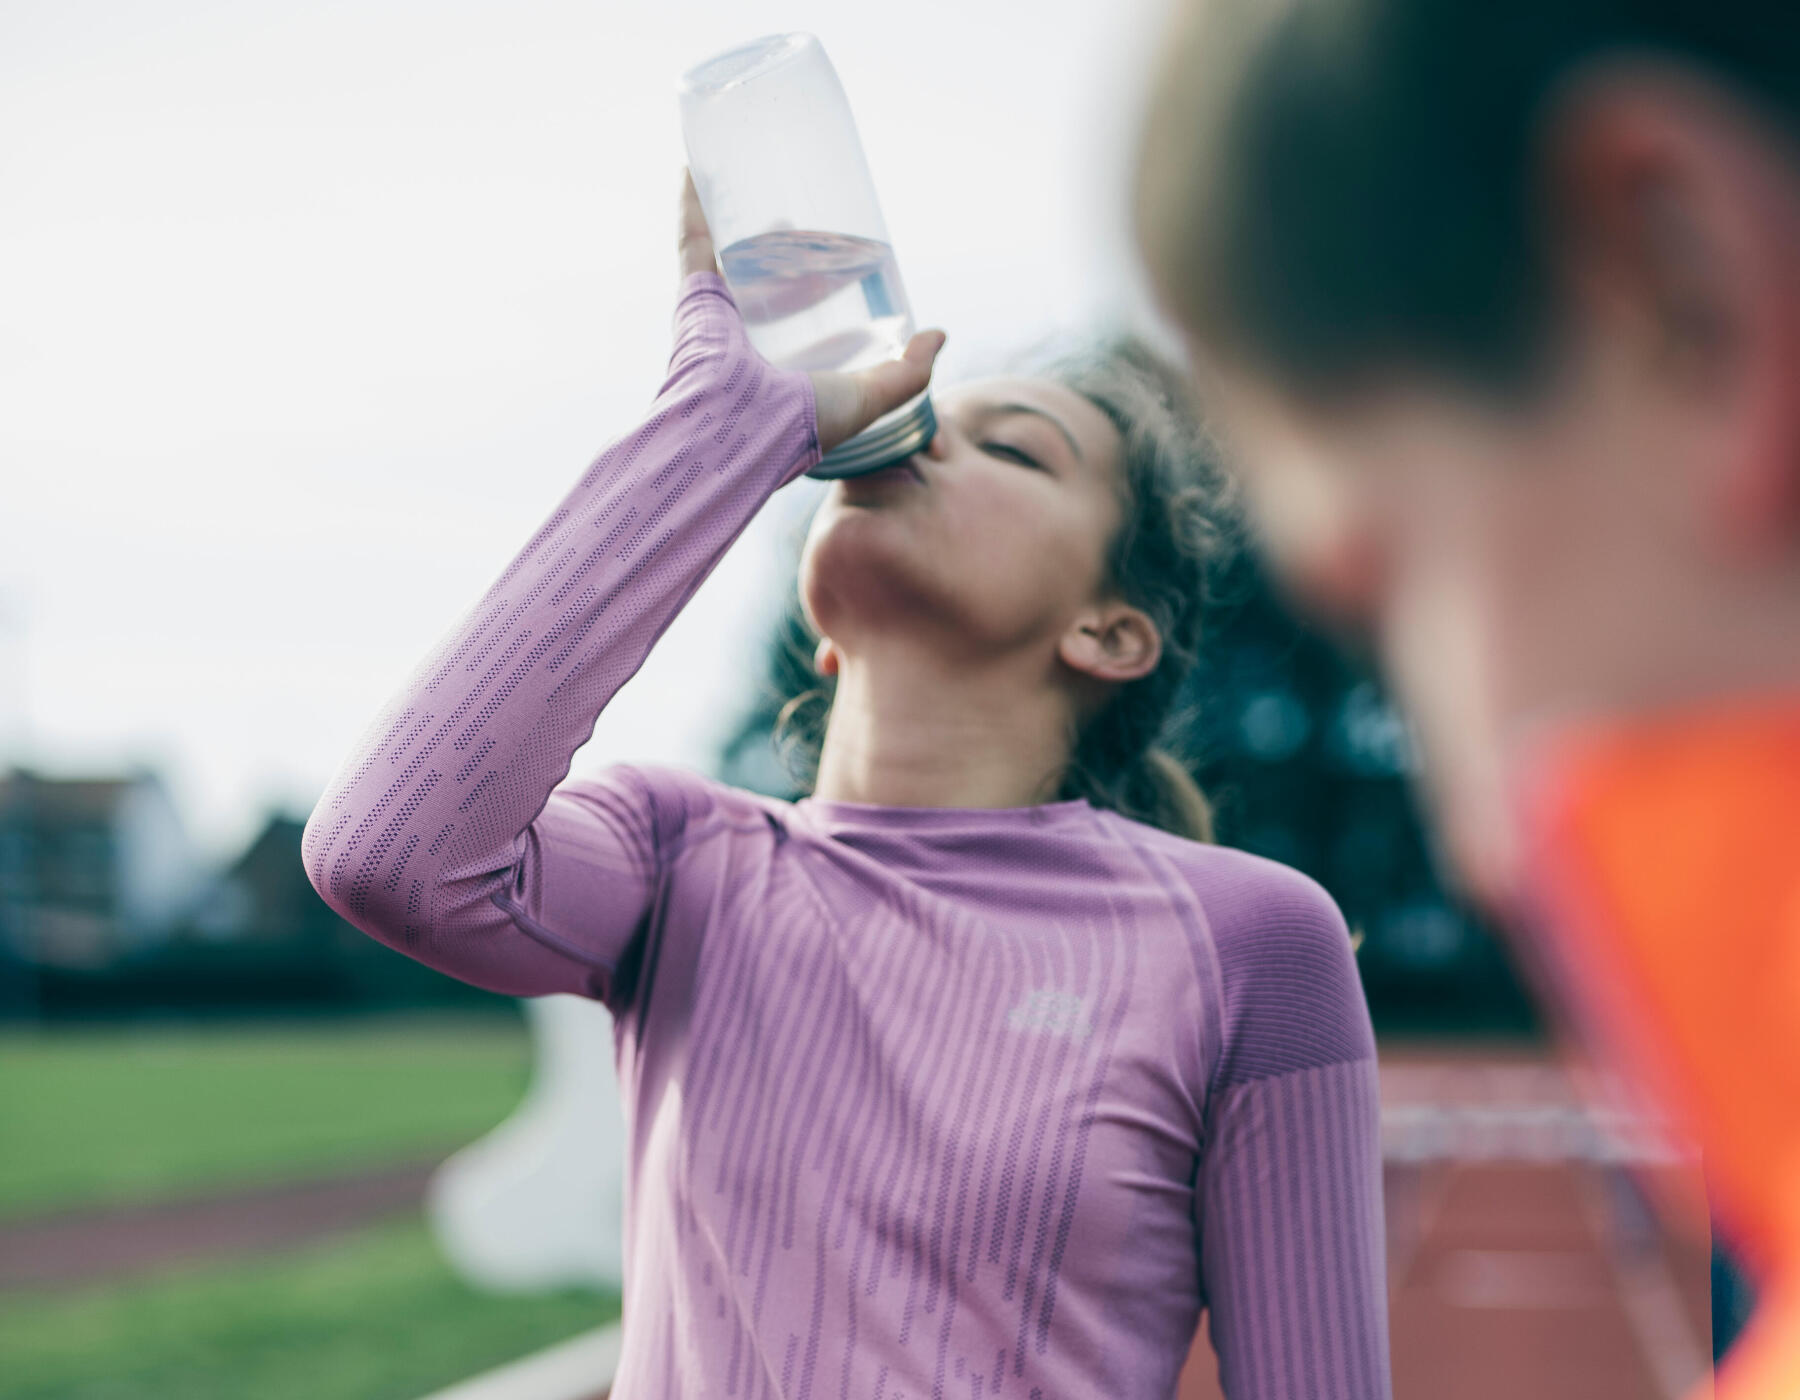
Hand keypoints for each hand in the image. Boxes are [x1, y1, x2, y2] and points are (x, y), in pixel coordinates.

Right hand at [678, 168, 946, 454]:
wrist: (742, 430)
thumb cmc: (801, 424)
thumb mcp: (868, 397)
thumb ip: (908, 372)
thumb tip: (939, 335)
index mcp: (776, 365)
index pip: (794, 315)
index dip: (813, 285)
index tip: (834, 256)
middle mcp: (740, 340)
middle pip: (756, 280)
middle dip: (771, 247)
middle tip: (793, 219)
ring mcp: (714, 313)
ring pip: (723, 253)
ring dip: (731, 216)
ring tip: (747, 178)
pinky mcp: (694, 292)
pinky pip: (692, 236)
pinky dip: (691, 199)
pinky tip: (698, 163)